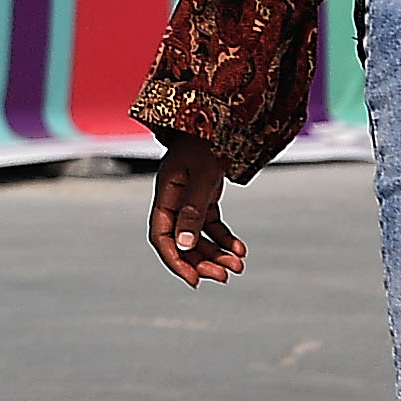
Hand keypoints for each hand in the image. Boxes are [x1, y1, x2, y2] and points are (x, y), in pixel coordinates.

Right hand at [148, 142, 242, 285]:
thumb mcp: (202, 177)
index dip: (175, 261)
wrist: (218, 119)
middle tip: (224, 277)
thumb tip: (186, 244)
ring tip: (237, 266)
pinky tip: (239, 249)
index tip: (194, 281)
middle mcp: (172, 201)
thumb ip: (192, 210)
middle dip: (202, 263)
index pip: (162, 237)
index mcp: (164, 196)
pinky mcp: (203, 199)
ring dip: (216, 254)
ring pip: (198, 237)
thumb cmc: (205, 142)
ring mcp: (188, 201)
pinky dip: (225, 239)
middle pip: (181, 242)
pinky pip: (211, 226)